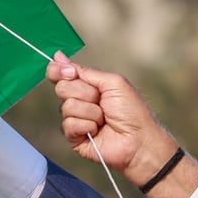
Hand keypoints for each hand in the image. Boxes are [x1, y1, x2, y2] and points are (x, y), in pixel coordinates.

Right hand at [48, 52, 176, 183]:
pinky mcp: (75, 138)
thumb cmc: (132, 112)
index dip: (59, 71)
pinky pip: (68, 125)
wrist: (138, 139)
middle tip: (100, 100)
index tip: (67, 71)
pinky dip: (87, 125)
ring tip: (104, 119)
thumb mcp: (112, 82)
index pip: (62, 74)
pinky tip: (98, 131)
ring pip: (67, 107)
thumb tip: (59, 57)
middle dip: (84, 92)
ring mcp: (76, 119)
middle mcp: (80, 101)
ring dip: (90, 111)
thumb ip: (86, 72)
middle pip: (62, 88)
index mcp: (88, 86)